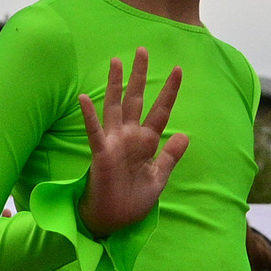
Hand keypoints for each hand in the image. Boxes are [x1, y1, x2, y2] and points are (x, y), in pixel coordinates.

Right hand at [77, 51, 187, 237]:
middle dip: (140, 75)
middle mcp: (130, 137)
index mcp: (146, 142)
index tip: (178, 70)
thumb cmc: (134, 199)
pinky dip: (90, 116)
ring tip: (116, 61)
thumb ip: (170, 155)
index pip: (160, 111)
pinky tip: (85, 98)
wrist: (114, 220)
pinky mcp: (101, 154)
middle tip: (142, 50)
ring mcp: (114, 143)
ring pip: (115, 107)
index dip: (169, 91)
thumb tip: (185, 135)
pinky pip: (95, 132)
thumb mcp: (159, 177)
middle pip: (136, 99)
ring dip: (115, 85)